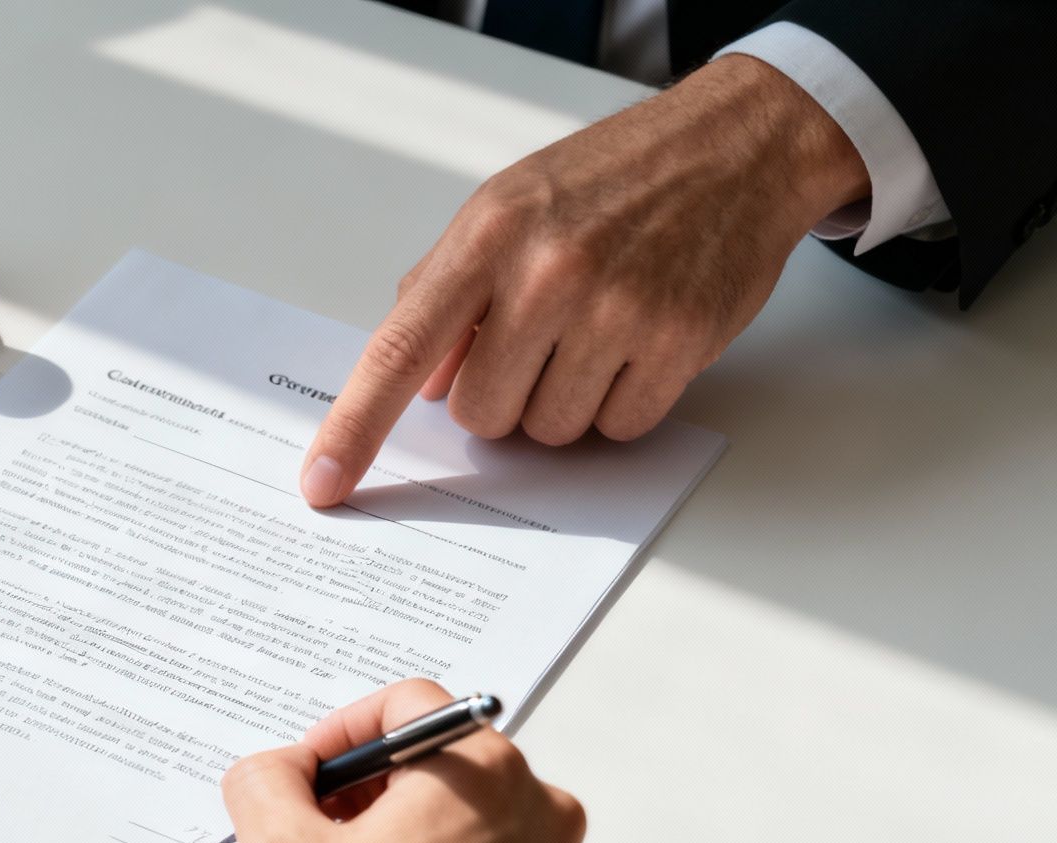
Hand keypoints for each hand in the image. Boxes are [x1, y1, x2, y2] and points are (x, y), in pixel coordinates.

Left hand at [300, 54, 871, 505]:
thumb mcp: (506, 206)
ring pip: (549, 430)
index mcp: (488, 236)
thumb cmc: (611, 178)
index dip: (355, 427)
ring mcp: (617, 310)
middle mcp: (547, 273)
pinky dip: (620, 402)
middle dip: (501, 396)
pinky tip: (637, 344)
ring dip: (564, 401)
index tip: (323, 482)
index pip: (399, 350)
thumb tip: (412, 382)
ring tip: (595, 331)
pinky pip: (618, 427)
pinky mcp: (677, 342)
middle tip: (538, 341)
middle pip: (481, 414)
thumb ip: (443, 290)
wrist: (734, 146)